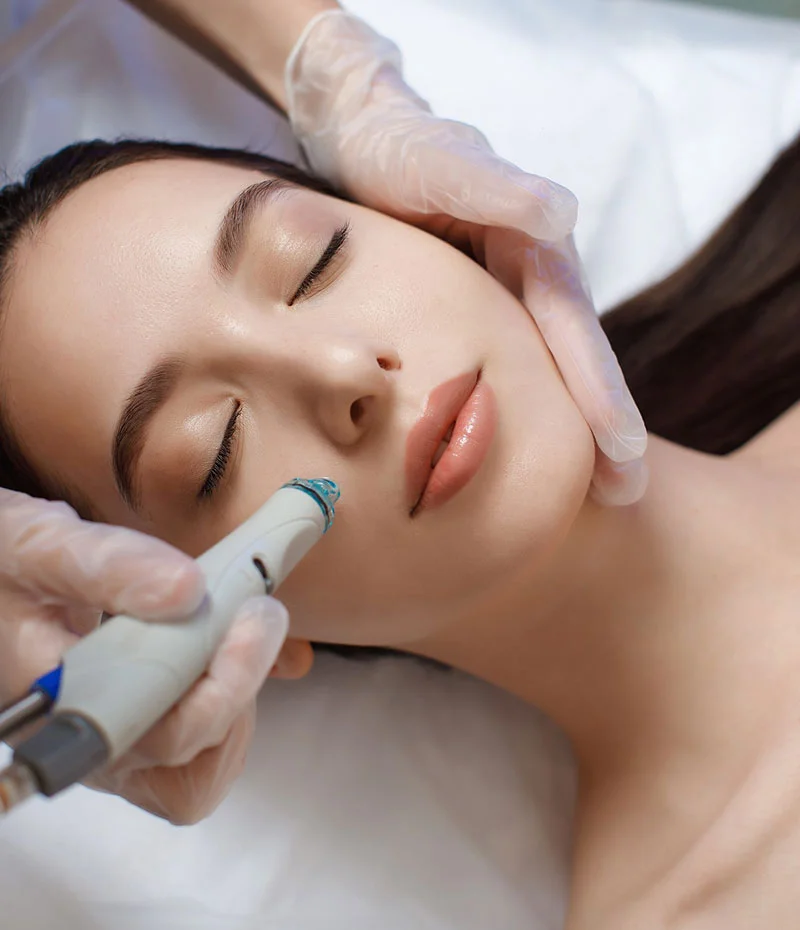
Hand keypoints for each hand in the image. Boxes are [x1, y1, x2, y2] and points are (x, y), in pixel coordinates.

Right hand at [0, 489, 288, 823]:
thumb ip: (109, 566)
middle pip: (190, 768)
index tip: (246, 616)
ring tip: (242, 624)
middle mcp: (94, 745)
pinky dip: (238, 691)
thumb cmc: (4, 571)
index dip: (220, 690)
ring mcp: (121, 743)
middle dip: (242, 683)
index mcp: (62, 712)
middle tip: (257, 611)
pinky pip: (207, 744)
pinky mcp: (143, 724)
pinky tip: (242, 640)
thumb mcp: (40, 548)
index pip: (160, 739)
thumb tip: (187, 591)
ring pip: (203, 766)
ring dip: (241, 694)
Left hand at [286, 11, 646, 503]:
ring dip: (569, 431)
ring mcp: (502, 303)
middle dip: (603, 429)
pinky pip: (501, 373)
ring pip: (542, 374)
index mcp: (536, 251)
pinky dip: (520, 413)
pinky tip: (520, 456)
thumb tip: (562, 214)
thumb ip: (493, 188)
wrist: (360, 140)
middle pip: (572, 362)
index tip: (622, 450)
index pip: (573, 329)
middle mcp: (529, 282)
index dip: (599, 391)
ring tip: (594, 496)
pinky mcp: (470, 317)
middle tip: (626, 495)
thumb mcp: (438, 165)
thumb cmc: (398, 151)